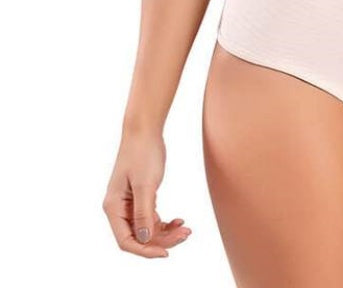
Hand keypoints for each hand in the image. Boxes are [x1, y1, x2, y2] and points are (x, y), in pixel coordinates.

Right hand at [102, 128, 192, 257]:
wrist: (144, 130)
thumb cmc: (142, 153)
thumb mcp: (145, 184)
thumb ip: (144, 213)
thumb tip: (144, 239)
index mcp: (114, 208)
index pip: (127, 241)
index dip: (145, 251)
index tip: (166, 253)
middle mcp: (119, 209)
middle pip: (139, 237)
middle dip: (162, 240)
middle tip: (185, 234)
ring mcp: (129, 204)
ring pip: (147, 229)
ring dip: (166, 233)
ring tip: (186, 230)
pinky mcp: (140, 197)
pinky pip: (152, 219)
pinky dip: (165, 222)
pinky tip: (179, 220)